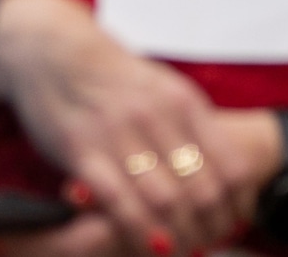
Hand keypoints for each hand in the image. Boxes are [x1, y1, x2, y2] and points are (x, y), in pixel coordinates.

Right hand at [0, 0, 268, 256]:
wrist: (49, 50)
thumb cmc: (110, 77)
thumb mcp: (162, 89)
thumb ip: (194, 130)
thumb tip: (230, 182)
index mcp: (183, 101)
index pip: (233, 168)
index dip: (237, 207)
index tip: (231, 224)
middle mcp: (155, 115)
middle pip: (204, 192)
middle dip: (209, 229)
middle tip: (204, 243)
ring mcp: (118, 131)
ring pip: (167, 202)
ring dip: (178, 236)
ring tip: (177, 248)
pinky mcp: (82, 148)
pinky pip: (120, 201)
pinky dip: (139, 229)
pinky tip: (149, 243)